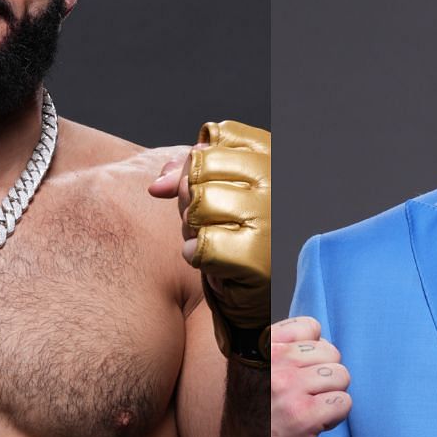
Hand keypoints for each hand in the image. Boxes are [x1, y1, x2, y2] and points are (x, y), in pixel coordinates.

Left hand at [150, 120, 271, 365]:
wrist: (263, 298)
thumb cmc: (236, 237)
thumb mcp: (217, 192)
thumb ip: (189, 171)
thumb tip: (157, 184)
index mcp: (275, 159)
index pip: (216, 139)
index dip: (196, 164)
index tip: (208, 186)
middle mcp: (278, 184)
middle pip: (200, 171)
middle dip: (192, 199)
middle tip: (213, 221)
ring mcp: (271, 220)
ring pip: (199, 206)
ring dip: (193, 228)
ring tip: (216, 241)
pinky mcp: (257, 259)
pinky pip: (200, 245)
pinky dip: (196, 256)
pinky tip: (214, 263)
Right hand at [268, 316, 350, 436]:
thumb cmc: (257, 420)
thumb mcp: (254, 373)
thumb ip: (280, 348)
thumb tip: (318, 335)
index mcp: (257, 348)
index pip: (309, 327)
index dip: (312, 352)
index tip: (296, 374)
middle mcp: (269, 364)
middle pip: (330, 352)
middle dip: (325, 376)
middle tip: (302, 398)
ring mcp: (286, 389)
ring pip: (341, 375)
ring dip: (331, 396)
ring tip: (307, 412)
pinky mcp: (303, 417)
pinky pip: (344, 402)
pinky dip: (335, 417)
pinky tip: (313, 426)